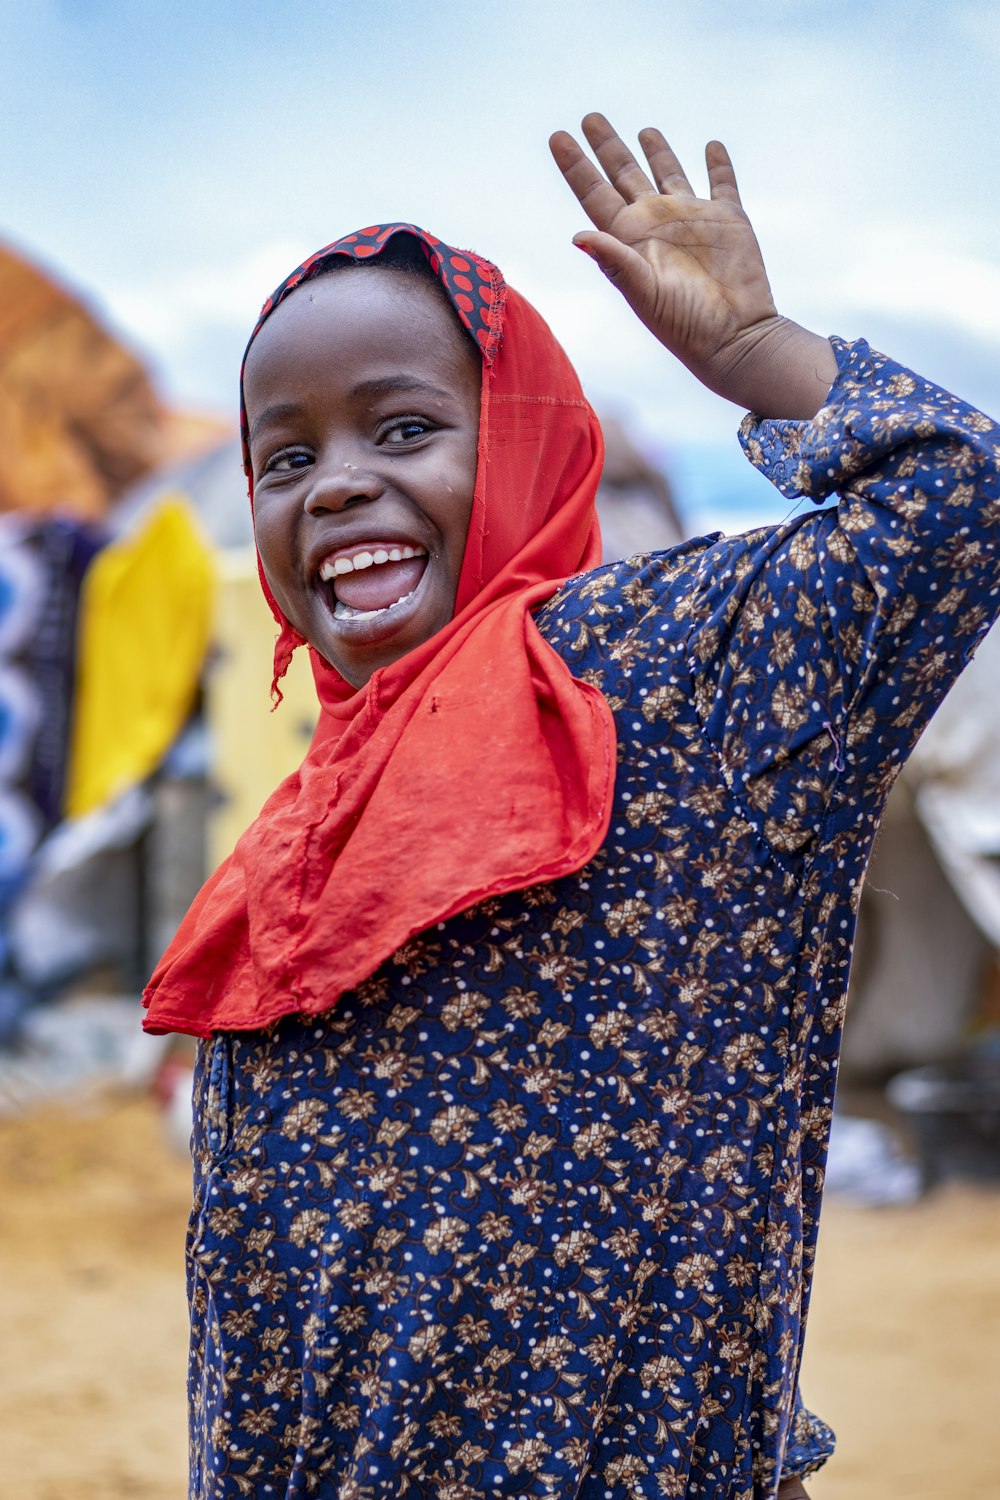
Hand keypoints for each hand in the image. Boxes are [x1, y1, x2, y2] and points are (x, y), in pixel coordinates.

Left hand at [549, 114, 837, 418]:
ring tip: (645, 129)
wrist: (734, 339)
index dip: (576, 166)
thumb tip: (578, 236)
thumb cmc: (685, 324)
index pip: (594, 193)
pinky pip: (723, 184)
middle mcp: (657, 225)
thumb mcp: (644, 294)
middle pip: (625, 175)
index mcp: (630, 239)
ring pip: (670, 174)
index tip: (556, 136)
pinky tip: (712, 146)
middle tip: (590, 118)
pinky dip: (718, 165)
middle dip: (608, 146)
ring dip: (657, 151)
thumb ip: (614, 263)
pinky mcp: (730, 221)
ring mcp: (693, 220)